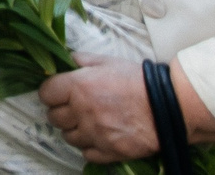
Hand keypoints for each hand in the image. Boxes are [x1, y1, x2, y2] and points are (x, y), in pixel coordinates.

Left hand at [38, 57, 161, 161]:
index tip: (58, 93)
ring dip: (74, 130)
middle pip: (54, 118)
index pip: (45, 94)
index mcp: (78, 86)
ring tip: (87, 123)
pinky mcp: (109, 151)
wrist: (169, 105)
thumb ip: (82, 61)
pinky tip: (98, 137)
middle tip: (73, 108)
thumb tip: (67, 61)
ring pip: (68, 137)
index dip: (51, 93)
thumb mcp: (107, 61)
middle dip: (61, 112)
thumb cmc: (137, 80)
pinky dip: (89, 147)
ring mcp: (95, 134)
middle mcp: (82, 112)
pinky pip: (87, 154)